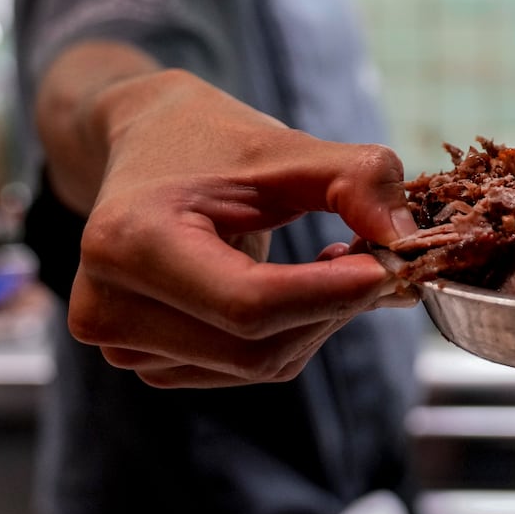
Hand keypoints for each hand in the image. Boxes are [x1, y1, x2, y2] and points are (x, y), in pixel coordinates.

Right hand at [65, 68, 417, 387]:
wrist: (146, 147)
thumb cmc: (216, 144)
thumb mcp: (287, 146)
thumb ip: (355, 180)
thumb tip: (406, 239)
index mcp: (128, 242)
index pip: (248, 304)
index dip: (330, 294)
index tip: (390, 266)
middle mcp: (108, 307)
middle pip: (257, 345)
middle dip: (335, 306)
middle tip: (377, 257)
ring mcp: (120, 345)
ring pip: (259, 365)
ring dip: (318, 320)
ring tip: (333, 258)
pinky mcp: (147, 362)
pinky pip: (246, 369)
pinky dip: (293, 333)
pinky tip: (299, 287)